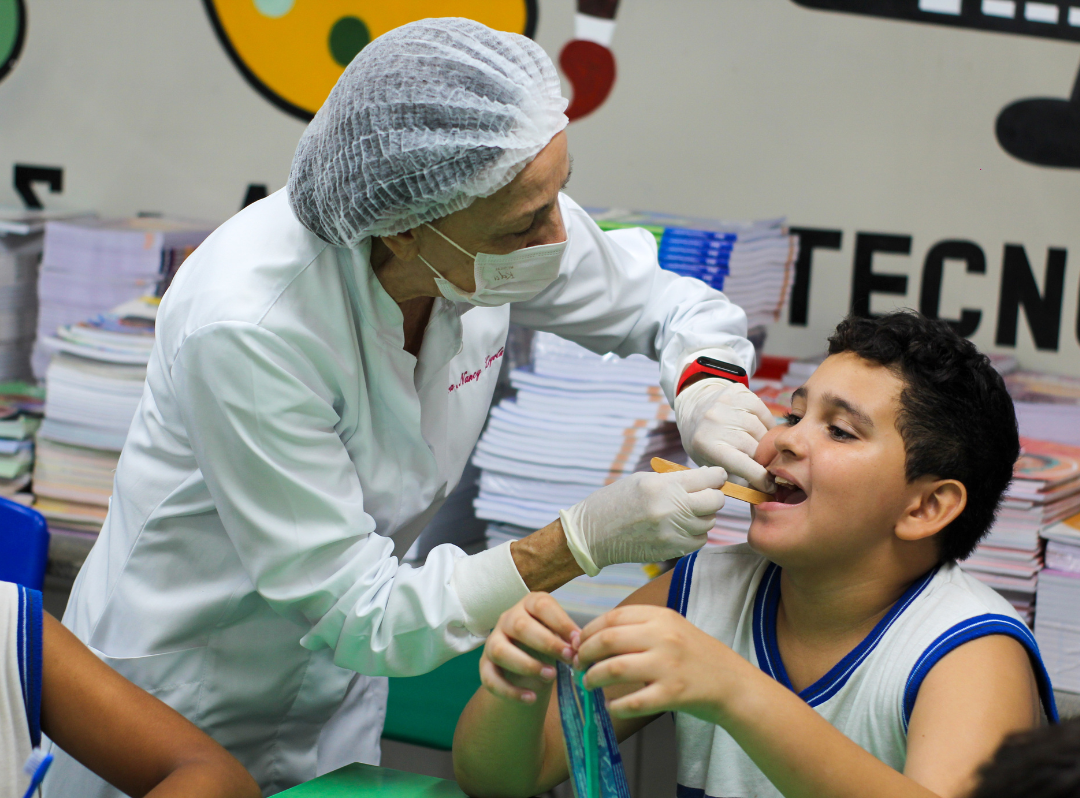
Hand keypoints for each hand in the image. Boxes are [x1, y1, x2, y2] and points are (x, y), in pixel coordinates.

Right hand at [480, 592, 579, 703]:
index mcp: (529, 605)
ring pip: (500, 650)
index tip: (577, 641)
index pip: (541, 605)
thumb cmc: (547, 642)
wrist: (526, 662)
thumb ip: (568, 638)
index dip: (561, 622)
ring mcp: (493, 641)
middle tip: (568, 658)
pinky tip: (531, 698)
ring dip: (526, 665)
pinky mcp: (485, 665)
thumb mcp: (558, 635)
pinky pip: (490, 678)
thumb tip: (579, 645)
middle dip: (546, 643)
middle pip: (520, 626)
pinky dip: (510, 691)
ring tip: (551, 676)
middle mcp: (508, 619)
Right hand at [559, 467, 727, 575]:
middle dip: (714, 495)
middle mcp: (670, 509)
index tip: (716, 476)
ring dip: (704, 515)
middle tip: (705, 493)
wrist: (593, 534)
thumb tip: (707, 479)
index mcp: (662, 486)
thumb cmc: (616, 501)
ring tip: (687, 510)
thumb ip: (675, 480)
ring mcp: (672, 532)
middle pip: (715, 501)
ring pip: (709, 522)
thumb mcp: (643, 480)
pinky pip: (699, 540)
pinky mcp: (670, 550)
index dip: (717, 476)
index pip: (708, 479)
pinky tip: (682, 526)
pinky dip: (696, 533)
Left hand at [575, 604, 752, 723]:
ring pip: (615, 669)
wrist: (733, 683)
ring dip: (593, 678)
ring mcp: (668, 666)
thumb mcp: (672, 628)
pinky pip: (633, 701)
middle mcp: (664, 637)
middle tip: (578, 665)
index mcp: (661, 617)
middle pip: (608, 640)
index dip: (588, 631)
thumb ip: (638, 628)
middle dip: (585, 654)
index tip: (578, 644)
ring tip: (588, 684)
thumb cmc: (696, 656)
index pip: (612, 618)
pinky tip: (611, 706)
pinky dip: (616, 705)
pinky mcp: (673, 694)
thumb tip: (594, 635)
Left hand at [675, 378, 776, 491]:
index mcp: (706, 443)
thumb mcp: (708, 461)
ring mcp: (728, 404)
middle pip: (755, 447)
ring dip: (764, 442)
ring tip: (757, 446)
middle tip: (764, 465)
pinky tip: (758, 429)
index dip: (759, 477)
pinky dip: (766, 424)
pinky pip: (764, 413)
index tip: (769, 485)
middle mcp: (716, 421)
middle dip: (762, 459)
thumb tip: (761, 490)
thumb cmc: (703, 439)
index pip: (742, 464)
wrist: (694, 405)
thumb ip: (731, 476)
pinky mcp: (739, 392)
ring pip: (762, 430)